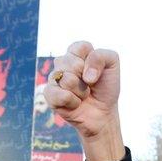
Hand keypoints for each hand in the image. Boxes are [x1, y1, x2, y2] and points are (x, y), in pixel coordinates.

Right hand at [45, 41, 122, 160]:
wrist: (102, 113)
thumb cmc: (106, 88)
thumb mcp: (112, 65)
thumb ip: (101, 56)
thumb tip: (85, 75)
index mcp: (76, 52)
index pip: (80, 47)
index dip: (92, 62)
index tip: (97, 72)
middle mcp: (63, 63)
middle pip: (71, 63)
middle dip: (86, 79)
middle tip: (89, 85)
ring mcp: (54, 78)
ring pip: (67, 80)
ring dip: (81, 91)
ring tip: (83, 95)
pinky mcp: (49, 95)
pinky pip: (60, 95)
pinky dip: (73, 102)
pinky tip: (75, 104)